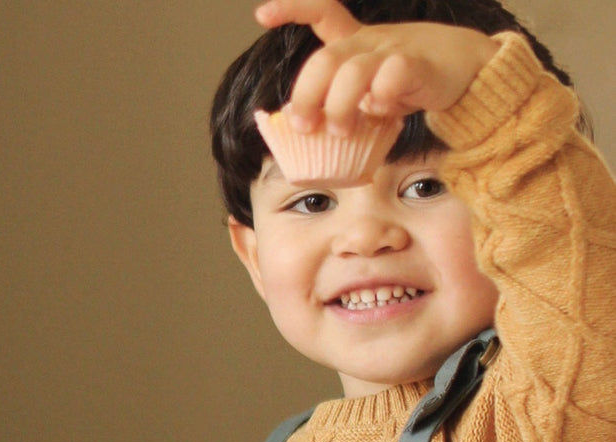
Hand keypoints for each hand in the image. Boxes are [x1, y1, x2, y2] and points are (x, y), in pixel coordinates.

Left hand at [254, 0, 497, 134]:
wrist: (468, 70)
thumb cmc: (411, 84)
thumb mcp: (371, 94)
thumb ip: (344, 107)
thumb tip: (308, 139)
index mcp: (355, 42)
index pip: (323, 12)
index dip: (292, 8)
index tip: (262, 16)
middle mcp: (369, 43)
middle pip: (325, 60)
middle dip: (306, 96)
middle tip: (303, 126)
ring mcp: (392, 51)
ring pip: (351, 71)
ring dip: (338, 106)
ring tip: (340, 132)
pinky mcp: (417, 65)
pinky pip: (391, 76)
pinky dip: (381, 98)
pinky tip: (382, 113)